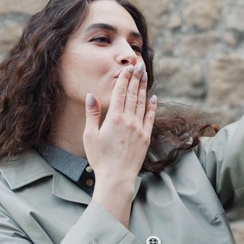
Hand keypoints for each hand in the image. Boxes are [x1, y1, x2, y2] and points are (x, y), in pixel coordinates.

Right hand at [83, 63, 156, 185]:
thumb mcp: (90, 136)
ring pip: (142, 103)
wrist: (116, 178)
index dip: (124, 79)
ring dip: (143, 88)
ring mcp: (139, 128)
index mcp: (114, 118)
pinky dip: (152, 107)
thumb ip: (92, 114)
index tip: (128, 68)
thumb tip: (91, 95)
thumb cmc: (100, 158)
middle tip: (139, 66)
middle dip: (136, 78)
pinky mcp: (146, 137)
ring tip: (145, 75)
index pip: (120, 93)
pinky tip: (154, 98)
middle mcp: (128, 121)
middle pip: (133, 95)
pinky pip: (150, 118)